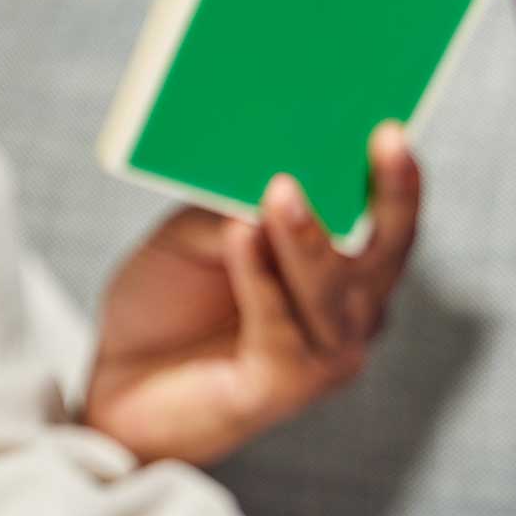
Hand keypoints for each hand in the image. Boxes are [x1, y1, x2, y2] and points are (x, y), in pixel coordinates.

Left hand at [82, 124, 420, 467]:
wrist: (117, 383)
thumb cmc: (167, 304)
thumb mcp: (196, 236)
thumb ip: (232, 206)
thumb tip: (262, 167)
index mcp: (346, 273)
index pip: (390, 221)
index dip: (398, 176)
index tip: (392, 126)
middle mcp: (351, 316)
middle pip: (385, 253)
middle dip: (389, 196)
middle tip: (383, 140)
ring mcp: (323, 357)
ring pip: (329, 291)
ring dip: (306, 237)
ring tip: (280, 190)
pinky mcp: (280, 389)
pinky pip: (276, 326)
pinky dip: (258, 278)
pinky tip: (241, 235)